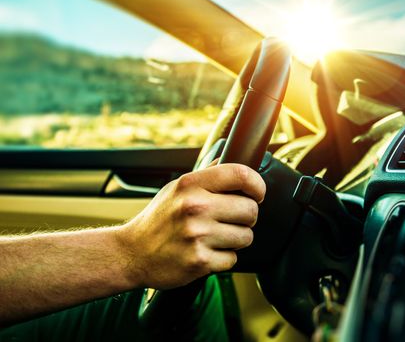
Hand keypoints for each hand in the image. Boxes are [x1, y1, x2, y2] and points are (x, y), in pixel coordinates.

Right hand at [117, 164, 265, 288]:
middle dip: (246, 217)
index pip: (241, 174)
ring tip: (216, 237)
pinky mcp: (200, 262)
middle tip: (230, 220)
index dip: (257, 184)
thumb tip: (231, 157)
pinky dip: (223, 259)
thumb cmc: (158, 220)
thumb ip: (206, 174)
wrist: (131, 254)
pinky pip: (233, 259)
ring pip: (246, 237)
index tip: (257, 193)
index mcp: (190, 184)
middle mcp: (195, 207)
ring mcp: (198, 235)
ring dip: (236, 239)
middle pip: (250, 210)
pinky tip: (206, 252)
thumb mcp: (176, 188)